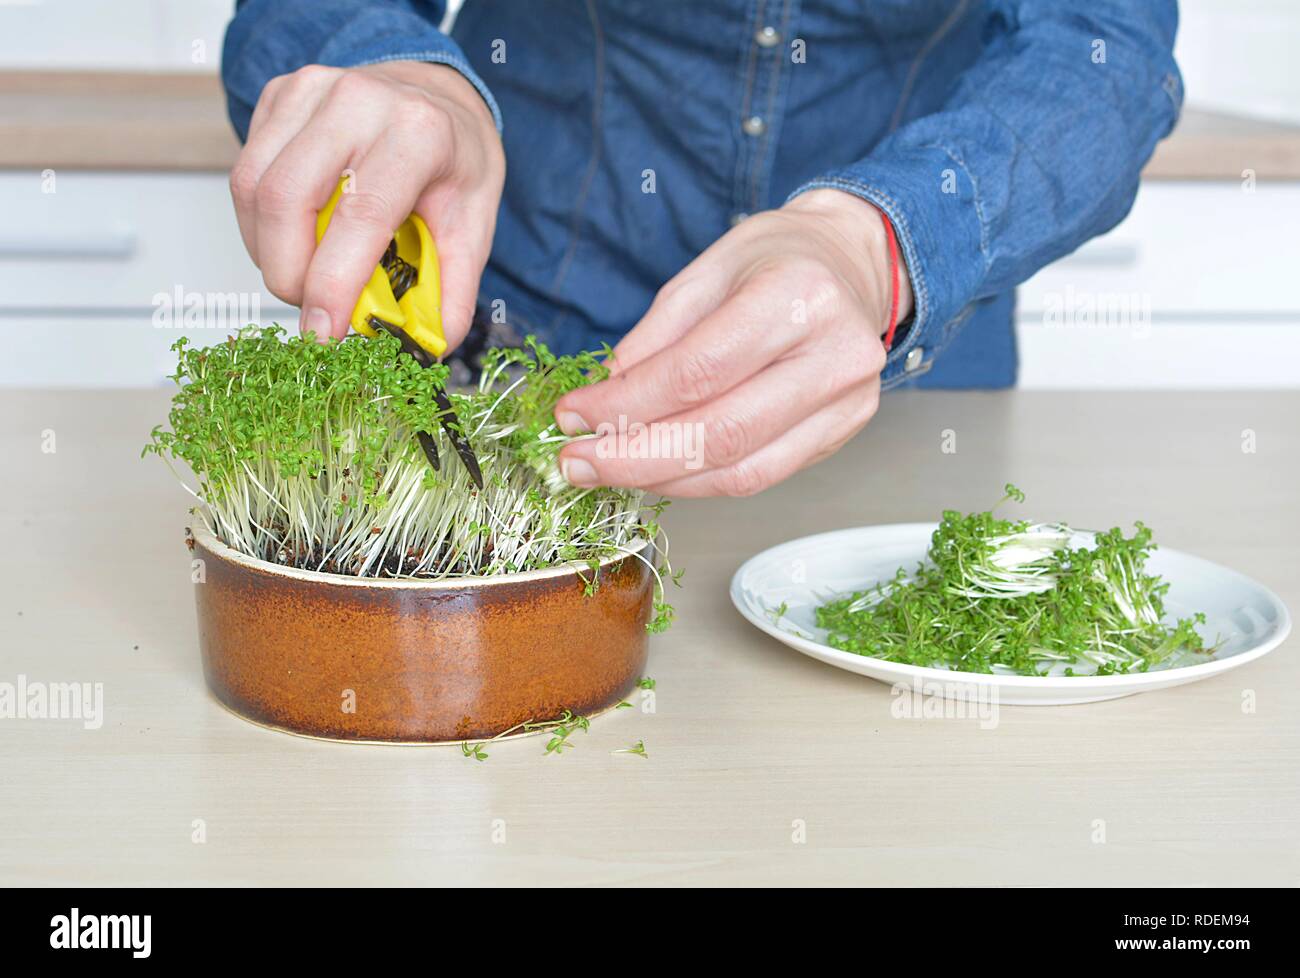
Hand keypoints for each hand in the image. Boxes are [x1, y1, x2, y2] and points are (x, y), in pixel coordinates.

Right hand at [229, 61, 504, 346]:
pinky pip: (246, 174)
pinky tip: (295, 234)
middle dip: (288, 275)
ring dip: (268, 252)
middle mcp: (358, 102)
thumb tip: (427, 346)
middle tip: (313, 309)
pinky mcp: (277, 96)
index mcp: (418, 133)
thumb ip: (451, 291)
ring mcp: (310, 92)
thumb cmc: (453, 157)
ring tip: (306, 273)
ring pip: (252, 189)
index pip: (360, 216)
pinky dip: (261, 224)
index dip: (332, 284)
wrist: (437, 94)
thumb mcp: (474, 224)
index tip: (322, 333)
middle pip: (286, 201)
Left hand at [553, 189, 912, 496]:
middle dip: (635, 457)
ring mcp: (847, 402)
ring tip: (607, 472)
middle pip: (720, 433)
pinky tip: (657, 471)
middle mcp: (834, 355)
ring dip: (662, 479)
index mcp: (797, 296)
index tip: (572, 416)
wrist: (854, 267)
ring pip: (740, 470)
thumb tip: (605, 397)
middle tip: (576, 462)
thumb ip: (656, 336)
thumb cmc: (779, 259)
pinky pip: (760, 475)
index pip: (698, 372)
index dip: (627, 404)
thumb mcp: (707, 270)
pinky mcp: (842, 433)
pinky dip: (699, 481)